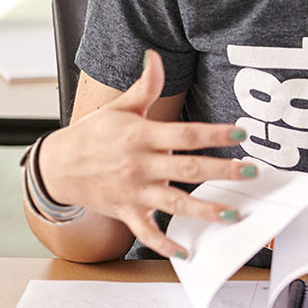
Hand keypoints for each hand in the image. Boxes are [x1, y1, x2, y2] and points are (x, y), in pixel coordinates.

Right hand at [37, 50, 252, 258]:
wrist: (57, 166)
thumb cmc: (93, 135)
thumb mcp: (119, 108)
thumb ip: (145, 86)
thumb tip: (155, 56)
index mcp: (142, 136)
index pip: (185, 134)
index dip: (214, 133)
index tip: (241, 133)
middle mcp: (140, 165)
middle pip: (188, 168)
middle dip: (222, 170)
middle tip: (251, 172)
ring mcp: (134, 191)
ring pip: (174, 203)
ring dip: (205, 210)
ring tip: (232, 214)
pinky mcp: (126, 212)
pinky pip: (146, 232)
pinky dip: (164, 244)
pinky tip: (186, 252)